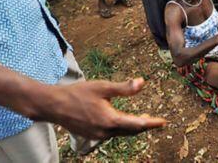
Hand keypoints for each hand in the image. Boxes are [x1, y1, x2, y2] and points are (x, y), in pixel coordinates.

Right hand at [36, 78, 166, 139]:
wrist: (53, 105)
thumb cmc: (77, 93)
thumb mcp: (102, 87)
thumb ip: (124, 87)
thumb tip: (143, 82)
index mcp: (111, 120)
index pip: (138, 124)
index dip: (152, 123)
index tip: (164, 122)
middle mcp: (106, 132)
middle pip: (131, 131)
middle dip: (145, 126)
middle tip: (157, 122)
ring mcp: (98, 135)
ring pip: (122, 133)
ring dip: (134, 127)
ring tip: (143, 119)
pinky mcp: (92, 135)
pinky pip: (112, 133)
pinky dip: (122, 128)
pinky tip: (122, 120)